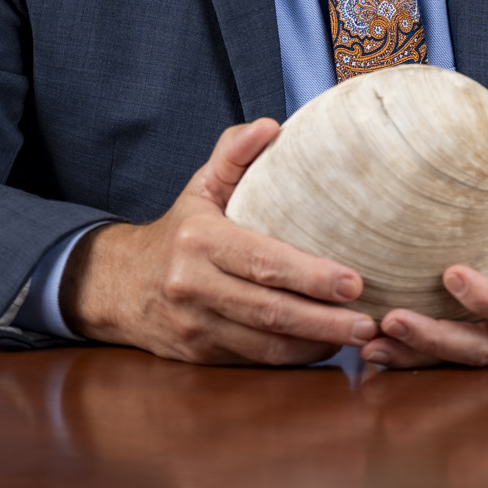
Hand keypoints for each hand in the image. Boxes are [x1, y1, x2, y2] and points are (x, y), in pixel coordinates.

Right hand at [60, 119, 380, 364]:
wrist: (118, 285)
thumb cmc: (178, 230)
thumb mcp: (200, 187)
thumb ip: (233, 154)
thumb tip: (271, 126)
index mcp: (199, 241)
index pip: (264, 262)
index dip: (311, 276)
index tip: (354, 281)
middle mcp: (194, 287)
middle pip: (270, 311)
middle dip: (324, 319)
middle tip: (368, 320)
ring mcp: (196, 327)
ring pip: (265, 345)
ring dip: (314, 344)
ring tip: (358, 336)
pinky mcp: (200, 356)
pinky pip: (255, 361)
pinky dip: (292, 357)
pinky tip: (323, 347)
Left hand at [361, 199, 487, 369]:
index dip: (486, 298)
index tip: (449, 273)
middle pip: (482, 346)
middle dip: (435, 338)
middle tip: (391, 319)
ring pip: (464, 358)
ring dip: (417, 355)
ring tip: (372, 344)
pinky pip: (456, 357)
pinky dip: (418, 358)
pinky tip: (379, 350)